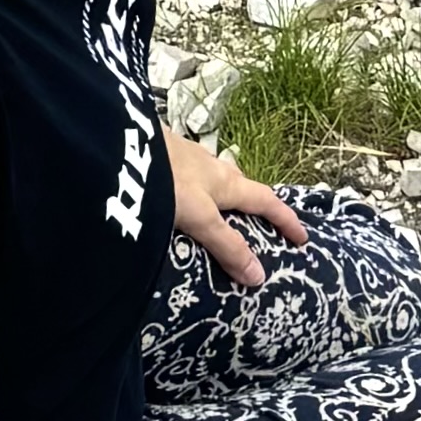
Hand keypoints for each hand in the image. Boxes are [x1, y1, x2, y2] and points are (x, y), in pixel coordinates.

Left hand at [166, 126, 307, 289]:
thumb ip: (226, 245)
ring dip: (220, 194)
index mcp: (224, 181)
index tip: (303, 237)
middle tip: (258, 223)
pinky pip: (185, 175)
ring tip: (217, 212)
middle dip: (252, 202)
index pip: (265, 200)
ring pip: (211, 177)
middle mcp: (208, 165)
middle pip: (239, 184)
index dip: (285, 219)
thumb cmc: (164, 181)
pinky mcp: (157, 155)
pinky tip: (176, 196)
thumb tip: (260, 276)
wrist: (117, 143)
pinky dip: (192, 189)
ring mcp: (181, 157)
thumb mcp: (199, 217)